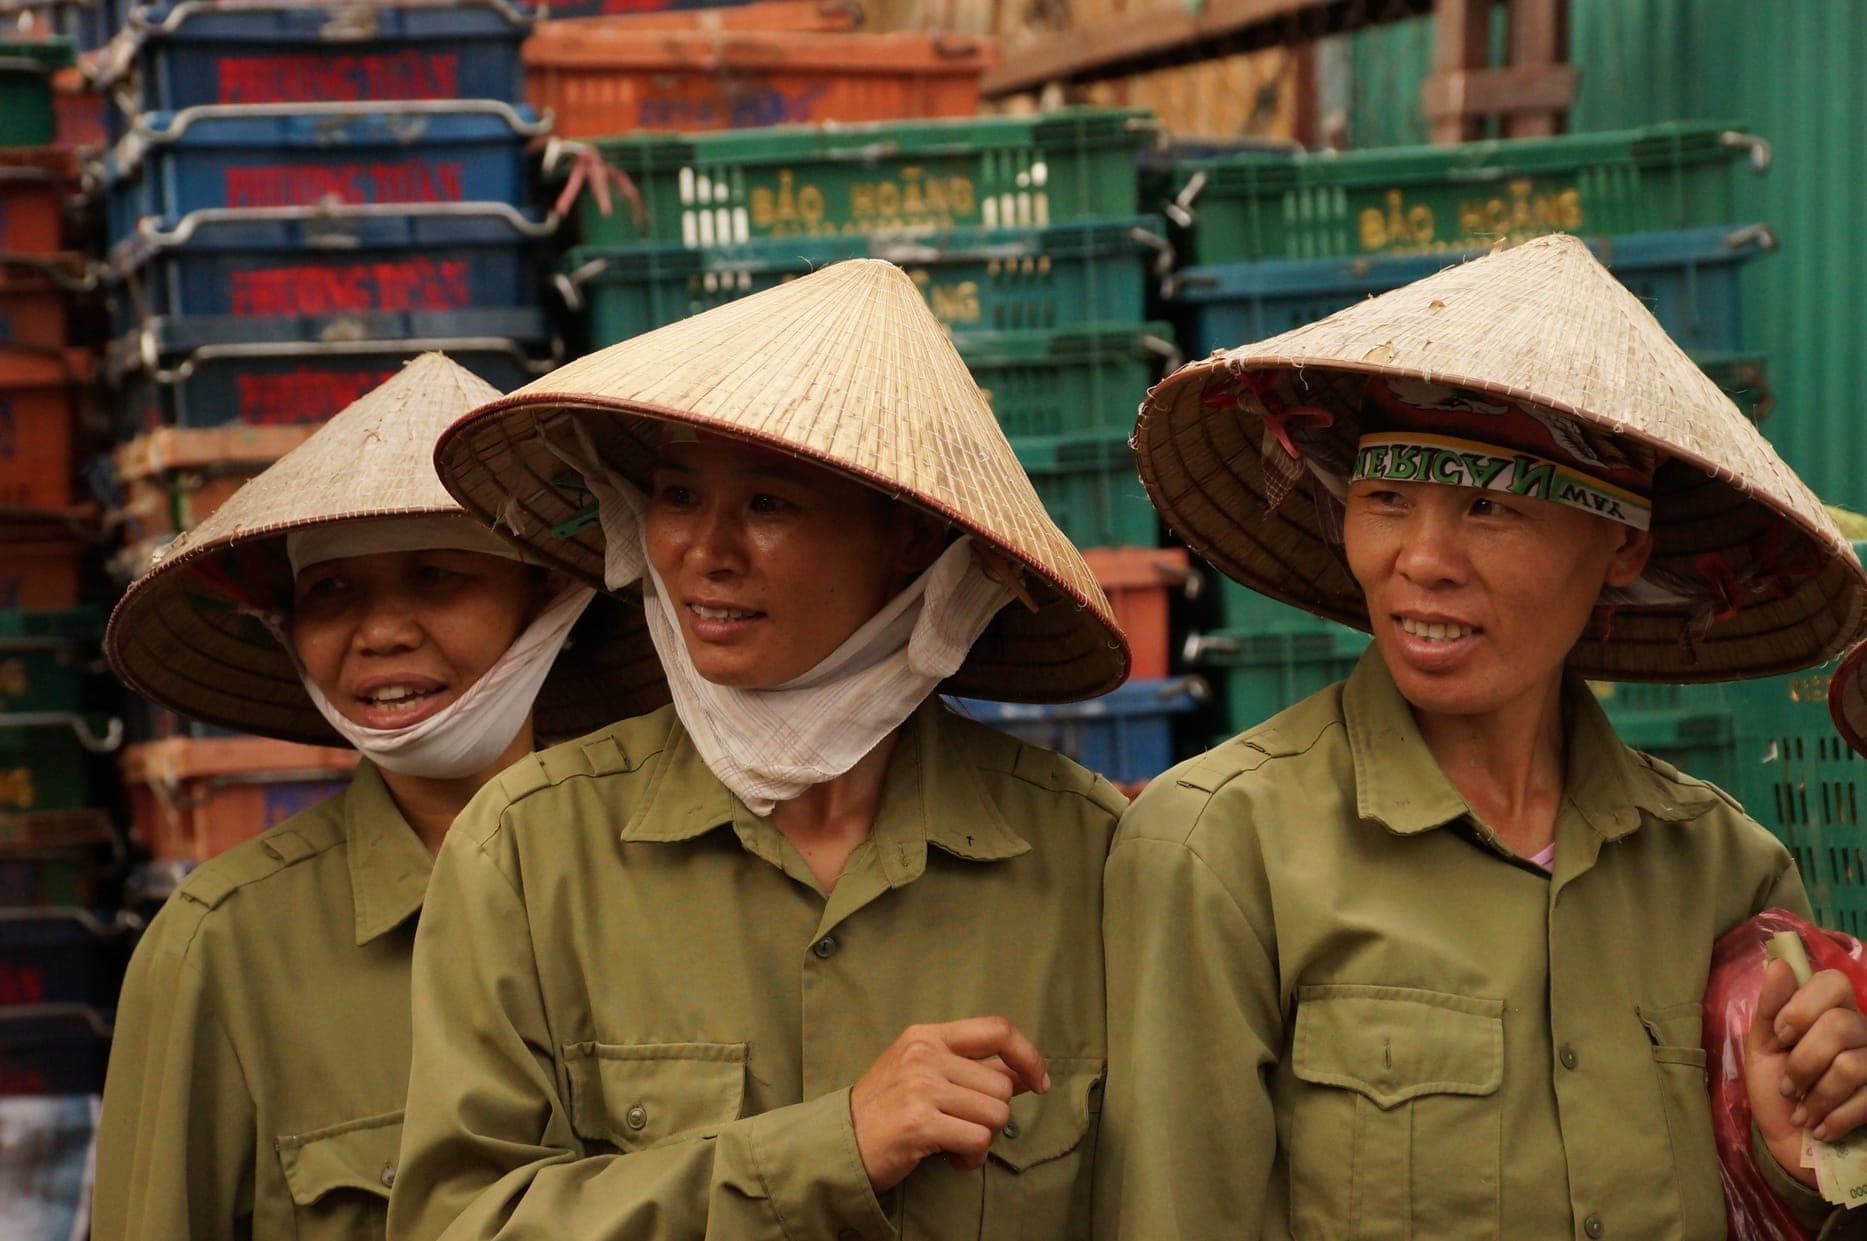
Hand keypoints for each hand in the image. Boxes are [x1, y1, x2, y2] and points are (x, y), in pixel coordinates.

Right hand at [849, 1016, 1048, 1191]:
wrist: (838, 1143)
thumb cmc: (886, 1109)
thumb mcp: (924, 1071)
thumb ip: (972, 1068)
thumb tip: (1030, 1072)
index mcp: (927, 1035)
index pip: (998, 1029)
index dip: (1029, 1055)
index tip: (1039, 1081)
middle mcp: (924, 1055)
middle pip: (1003, 1084)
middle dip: (993, 1114)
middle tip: (964, 1125)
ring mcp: (921, 1087)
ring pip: (996, 1114)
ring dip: (982, 1139)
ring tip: (954, 1142)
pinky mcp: (920, 1123)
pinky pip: (978, 1141)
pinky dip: (972, 1158)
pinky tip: (950, 1157)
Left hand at [1745, 959, 1866, 1182]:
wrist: (1793, 1144)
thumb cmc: (1777, 1091)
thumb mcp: (1762, 1049)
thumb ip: (1770, 1010)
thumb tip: (1778, 964)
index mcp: (1829, 1012)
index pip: (1833, 982)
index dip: (1802, 1007)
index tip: (1780, 1037)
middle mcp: (1861, 1031)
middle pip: (1841, 1024)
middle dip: (1804, 1061)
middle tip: (1787, 1086)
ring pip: (1852, 1064)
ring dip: (1817, 1096)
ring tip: (1802, 1113)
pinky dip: (1835, 1118)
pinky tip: (1820, 1129)